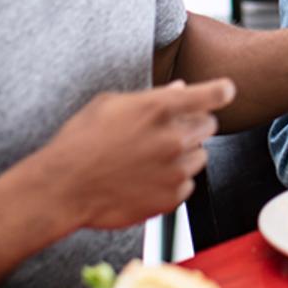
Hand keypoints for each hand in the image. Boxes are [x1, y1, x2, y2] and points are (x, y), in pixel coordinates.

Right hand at [41, 78, 235, 229]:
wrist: (62, 189)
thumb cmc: (80, 141)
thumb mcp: (112, 104)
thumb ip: (153, 97)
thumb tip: (182, 89)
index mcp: (160, 108)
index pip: (213, 94)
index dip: (222, 91)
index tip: (226, 91)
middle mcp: (173, 138)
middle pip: (210, 125)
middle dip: (194, 125)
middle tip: (170, 131)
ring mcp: (174, 170)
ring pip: (201, 156)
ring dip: (186, 154)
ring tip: (154, 157)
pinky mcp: (170, 198)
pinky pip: (187, 184)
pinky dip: (174, 181)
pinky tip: (148, 178)